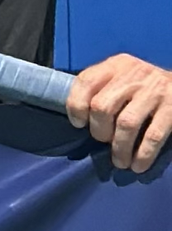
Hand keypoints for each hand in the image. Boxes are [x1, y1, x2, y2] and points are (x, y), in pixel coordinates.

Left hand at [64, 52, 171, 173]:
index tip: (79, 124)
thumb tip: (79, 118)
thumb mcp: (123, 77)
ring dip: (120, 148)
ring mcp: (154, 91)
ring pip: (126, 123)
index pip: (86, 81)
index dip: (76, 105)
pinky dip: (143, 154)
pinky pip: (152, 136)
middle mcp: (133, 75)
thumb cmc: (145, 86)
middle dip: (99, 130)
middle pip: (102, 106)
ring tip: (120, 161)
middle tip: (103, 141)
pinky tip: (138, 165)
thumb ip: (102, 89)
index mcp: (116, 65)